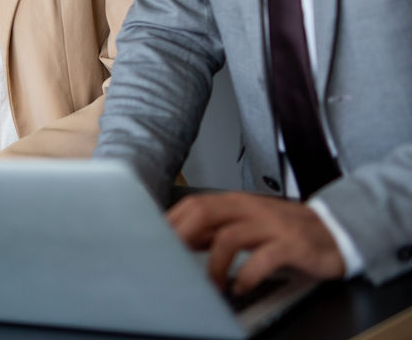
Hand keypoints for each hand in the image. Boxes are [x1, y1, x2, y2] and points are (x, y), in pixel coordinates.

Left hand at [167, 192, 345, 293]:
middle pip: (204, 212)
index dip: (171, 221)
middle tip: (172, 262)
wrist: (334, 232)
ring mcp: (271, 225)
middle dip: (181, 237)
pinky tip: (242, 288)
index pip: (194, 204)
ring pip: (228, 237)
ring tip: (212, 285)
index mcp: (235, 202)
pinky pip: (263, 258)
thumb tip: (181, 238)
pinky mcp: (292, 245)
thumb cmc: (285, 231)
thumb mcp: (247, 224)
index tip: (155, 242)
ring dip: (213, 265)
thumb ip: (217, 228)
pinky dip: (247, 276)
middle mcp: (250, 209)